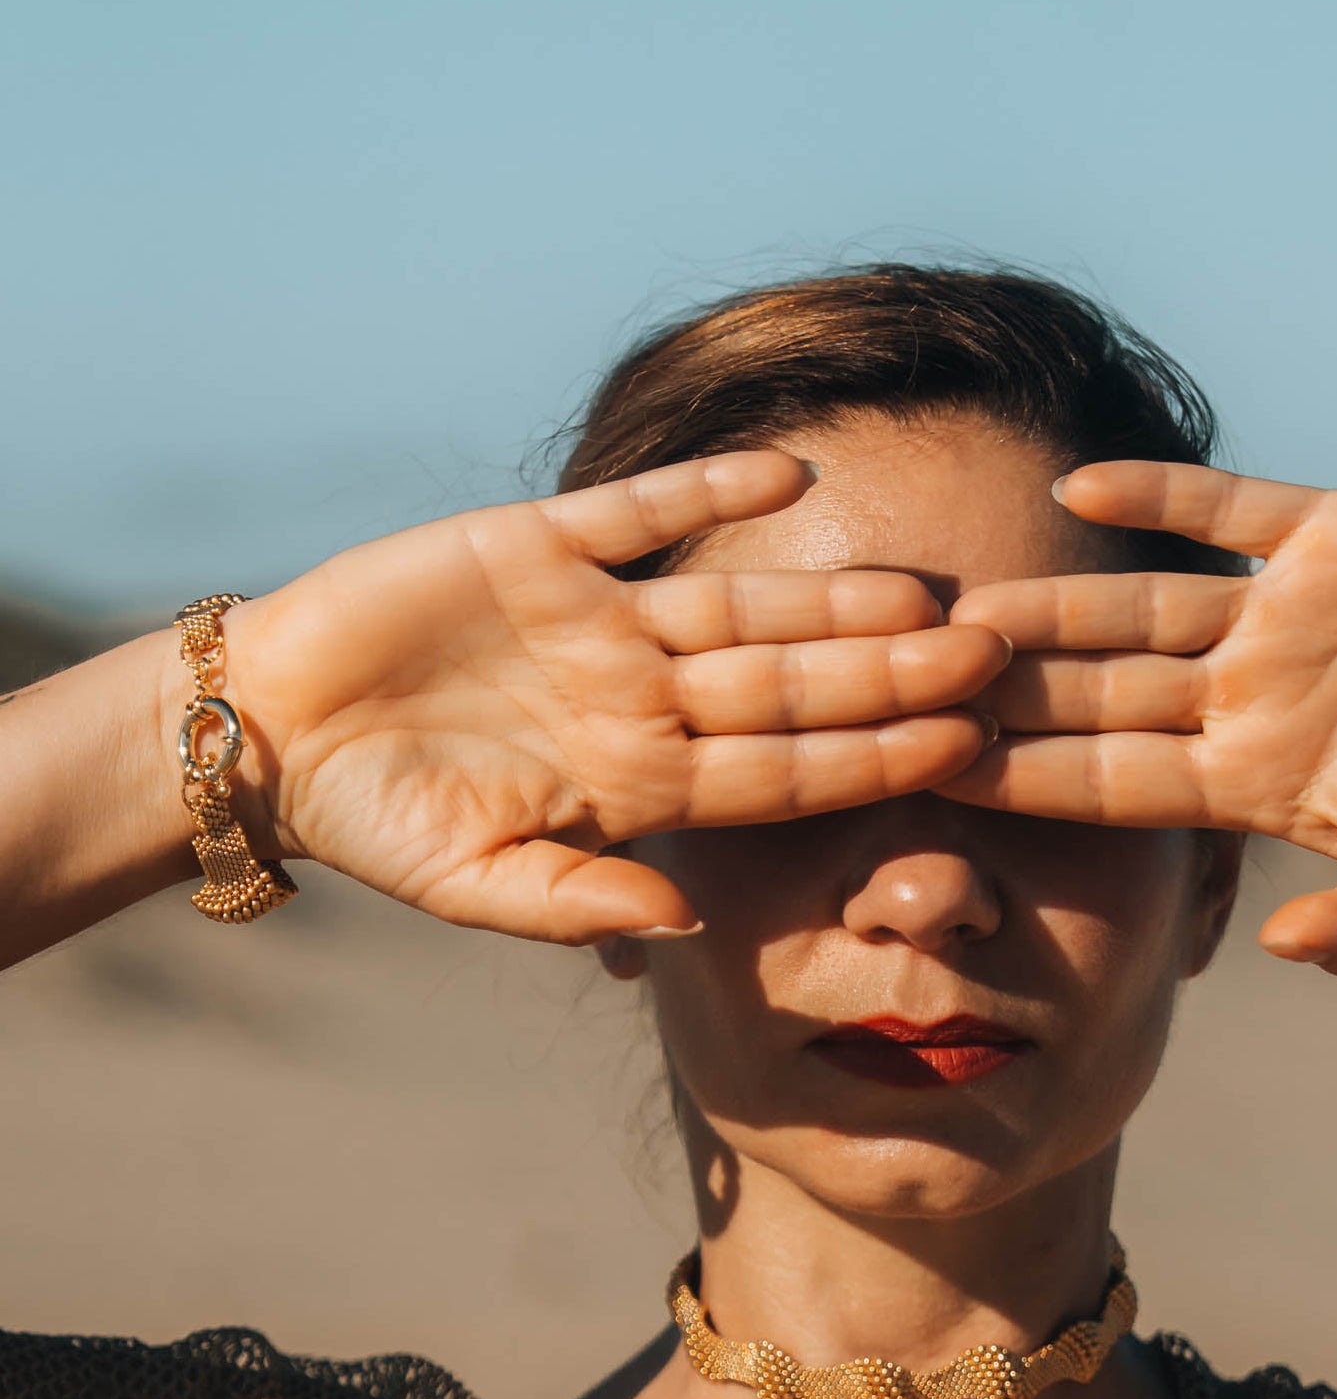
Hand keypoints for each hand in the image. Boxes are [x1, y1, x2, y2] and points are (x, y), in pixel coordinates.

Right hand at [222, 453, 1007, 943]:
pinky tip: (788, 474)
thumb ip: (580, 904)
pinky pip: (644, 513)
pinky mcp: (541, 544)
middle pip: (792, 684)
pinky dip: (708, 491)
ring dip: (830, 593)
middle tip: (997, 655)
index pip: (786, 772)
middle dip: (891, 674)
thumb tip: (684, 924)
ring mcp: (599, 619)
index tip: (967, 748)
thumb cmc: (378, 822)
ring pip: (742, 604)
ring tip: (924, 584)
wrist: (276, 731)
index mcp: (642, 784)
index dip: (875, 758)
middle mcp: (642, 697)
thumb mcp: (475, 884)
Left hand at [948, 462, 1336, 977]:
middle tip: (899, 683)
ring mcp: (1276, 615)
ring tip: (960, 600)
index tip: (932, 775)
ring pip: (1136, 608)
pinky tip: (1078, 484)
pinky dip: (1158, 496)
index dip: (1022, 776)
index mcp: (1247, 780)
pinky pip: (1225, 513)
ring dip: (1054, 604)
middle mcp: (1240, 696)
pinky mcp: (1330, 534)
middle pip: (1096, 694)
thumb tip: (1282, 955)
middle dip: (1004, 693)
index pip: (1108, 782)